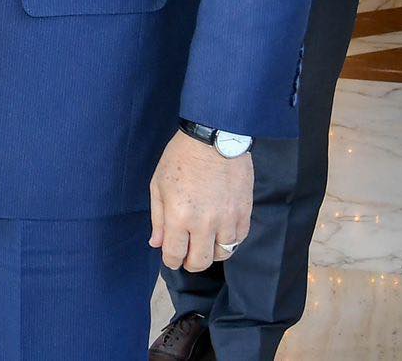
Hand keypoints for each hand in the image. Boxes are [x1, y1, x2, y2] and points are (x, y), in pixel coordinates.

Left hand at [150, 131, 251, 272]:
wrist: (214, 139)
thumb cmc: (181, 158)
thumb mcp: (158, 185)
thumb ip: (158, 218)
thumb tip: (156, 243)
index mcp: (179, 216)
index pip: (175, 255)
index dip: (170, 261)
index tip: (170, 258)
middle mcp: (204, 223)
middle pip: (200, 262)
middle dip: (190, 263)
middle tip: (187, 255)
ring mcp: (227, 220)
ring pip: (222, 254)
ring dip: (211, 252)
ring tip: (204, 242)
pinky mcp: (245, 213)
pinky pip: (239, 239)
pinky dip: (229, 240)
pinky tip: (221, 231)